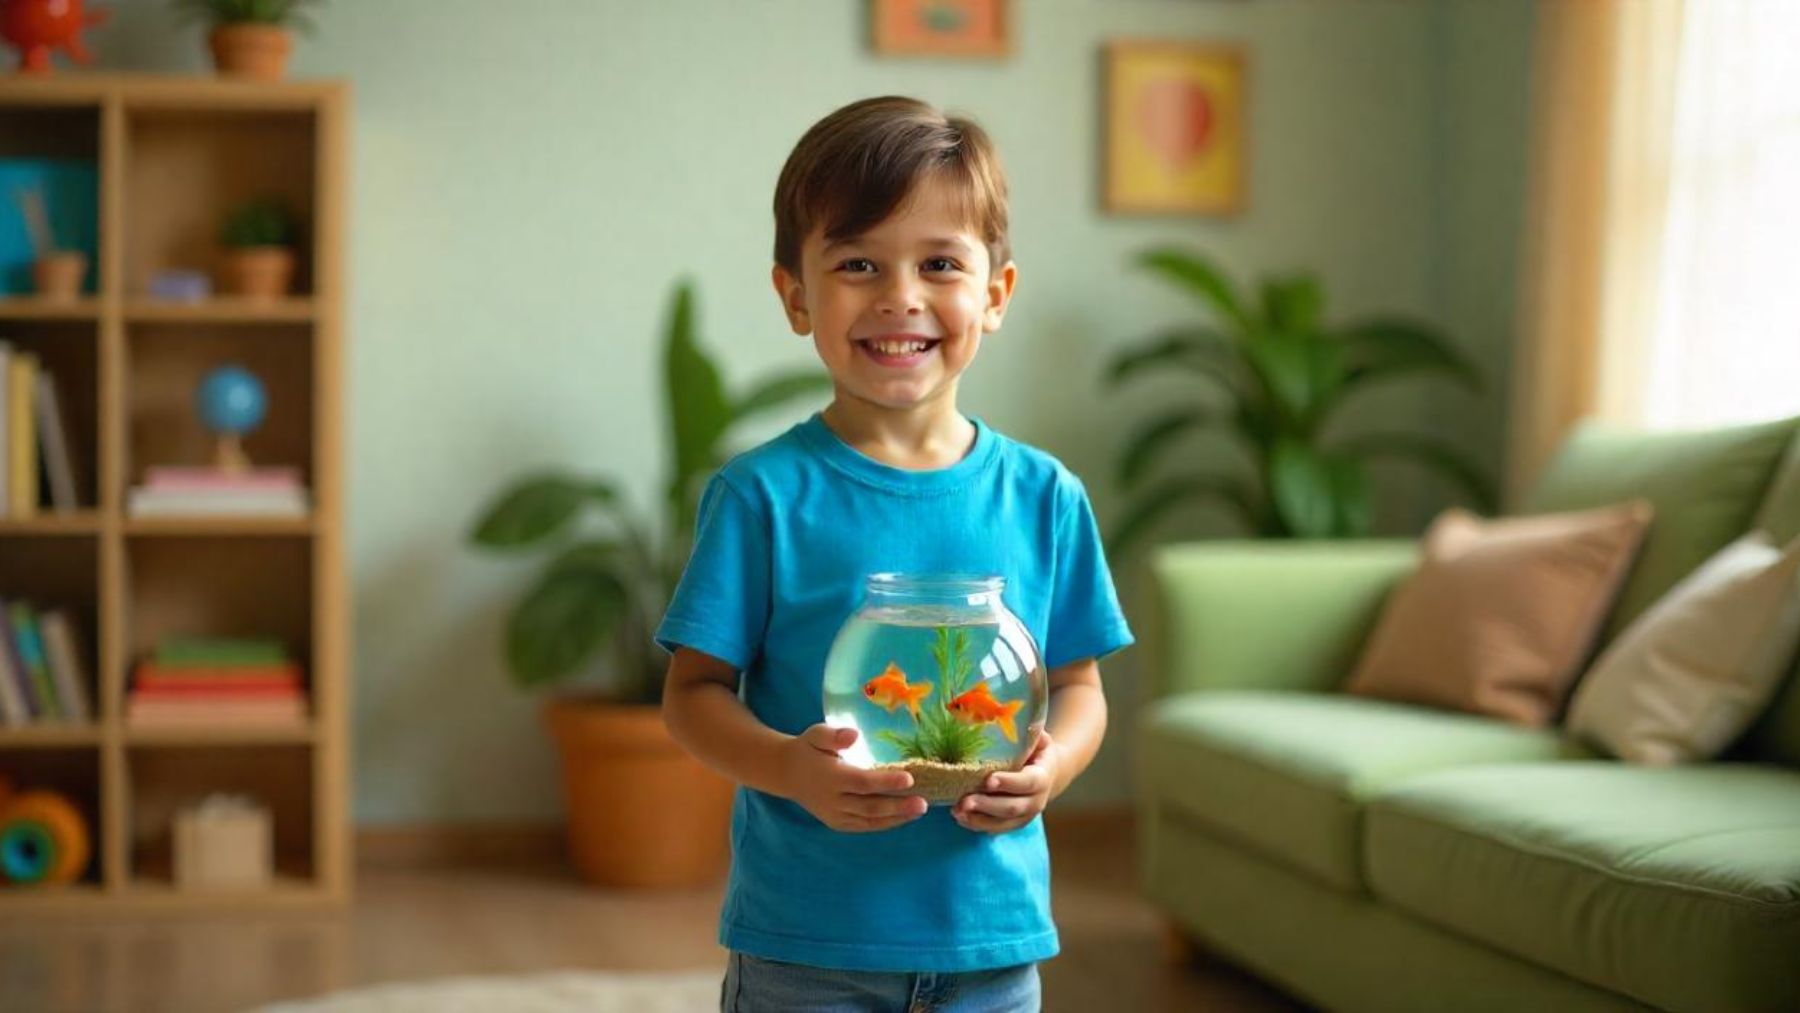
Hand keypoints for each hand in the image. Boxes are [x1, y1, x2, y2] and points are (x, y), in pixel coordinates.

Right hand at [779, 724, 927, 832]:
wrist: (787, 773)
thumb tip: (854, 735)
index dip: (886, 782)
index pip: (862, 782)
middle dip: (898, 806)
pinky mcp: (837, 823)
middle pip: (870, 806)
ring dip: (896, 818)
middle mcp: (833, 800)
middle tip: (923, 803)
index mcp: (830, 777)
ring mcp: (835, 815)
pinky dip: (884, 824)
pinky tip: (903, 818)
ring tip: (919, 812)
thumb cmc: (808, 749)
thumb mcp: (816, 734)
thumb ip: (834, 735)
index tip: (910, 778)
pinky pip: (863, 826)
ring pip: (869, 821)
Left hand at [953, 729, 1060, 833]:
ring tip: (957, 811)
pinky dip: (977, 824)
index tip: (988, 780)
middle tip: (964, 801)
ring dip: (979, 819)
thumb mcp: (1038, 738)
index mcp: (1043, 776)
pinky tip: (960, 817)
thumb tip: (1011, 714)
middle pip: (1013, 807)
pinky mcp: (1013, 823)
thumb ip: (1029, 731)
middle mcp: (1036, 800)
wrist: (1047, 773)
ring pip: (1003, 823)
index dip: (1009, 782)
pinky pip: (995, 829)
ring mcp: (1025, 815)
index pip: (1028, 782)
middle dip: (987, 805)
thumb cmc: (1036, 751)